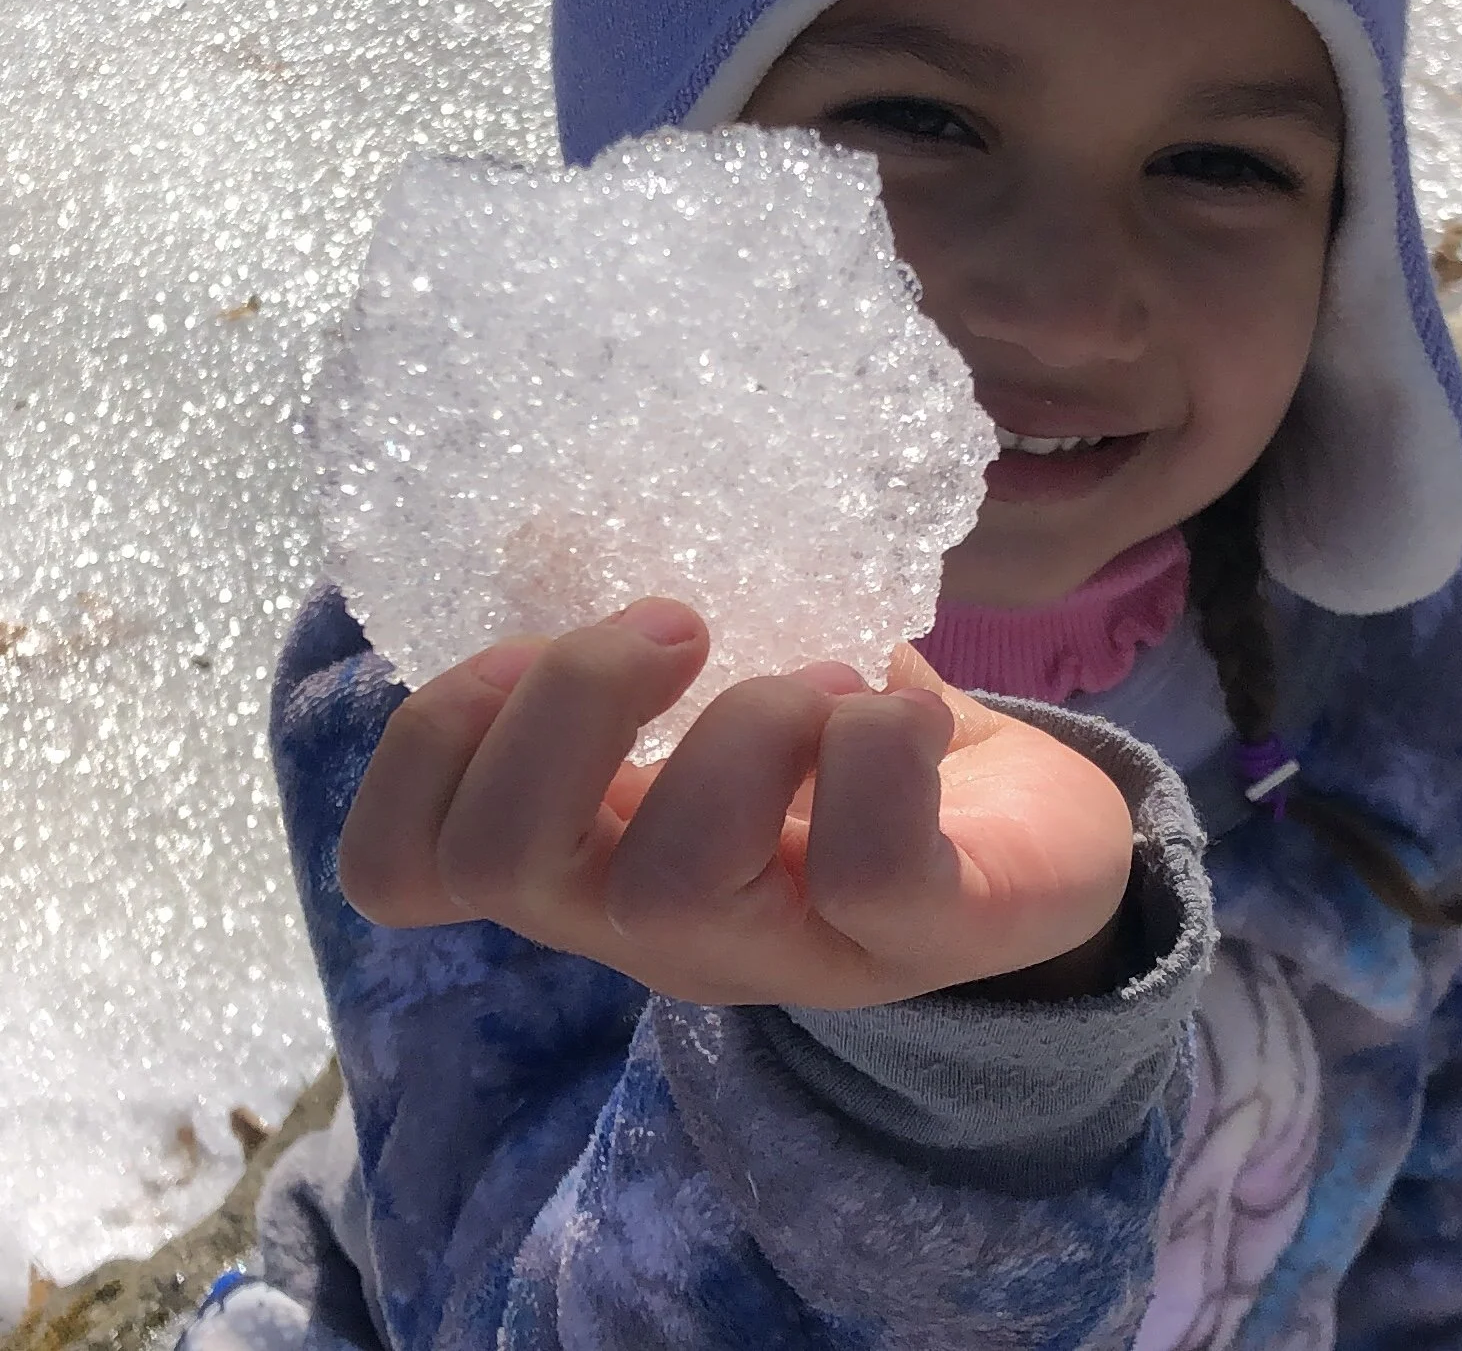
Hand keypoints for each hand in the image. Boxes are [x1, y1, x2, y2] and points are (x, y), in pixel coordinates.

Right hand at [338, 600, 1135, 1009]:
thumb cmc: (854, 752)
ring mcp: (783, 952)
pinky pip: (870, 871)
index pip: (406, 868)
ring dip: (748, 726)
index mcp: (594, 854)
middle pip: (509, 864)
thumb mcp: (735, 675)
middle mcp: (657, 927)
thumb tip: (538, 525)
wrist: (1039, 841)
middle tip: (681, 624)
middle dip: (573, 700)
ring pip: (675, 882)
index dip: (427, 747)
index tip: (526, 642)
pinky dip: (880, 752)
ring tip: (832, 683)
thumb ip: (636, 620)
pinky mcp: (919, 938)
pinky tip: (910, 715)